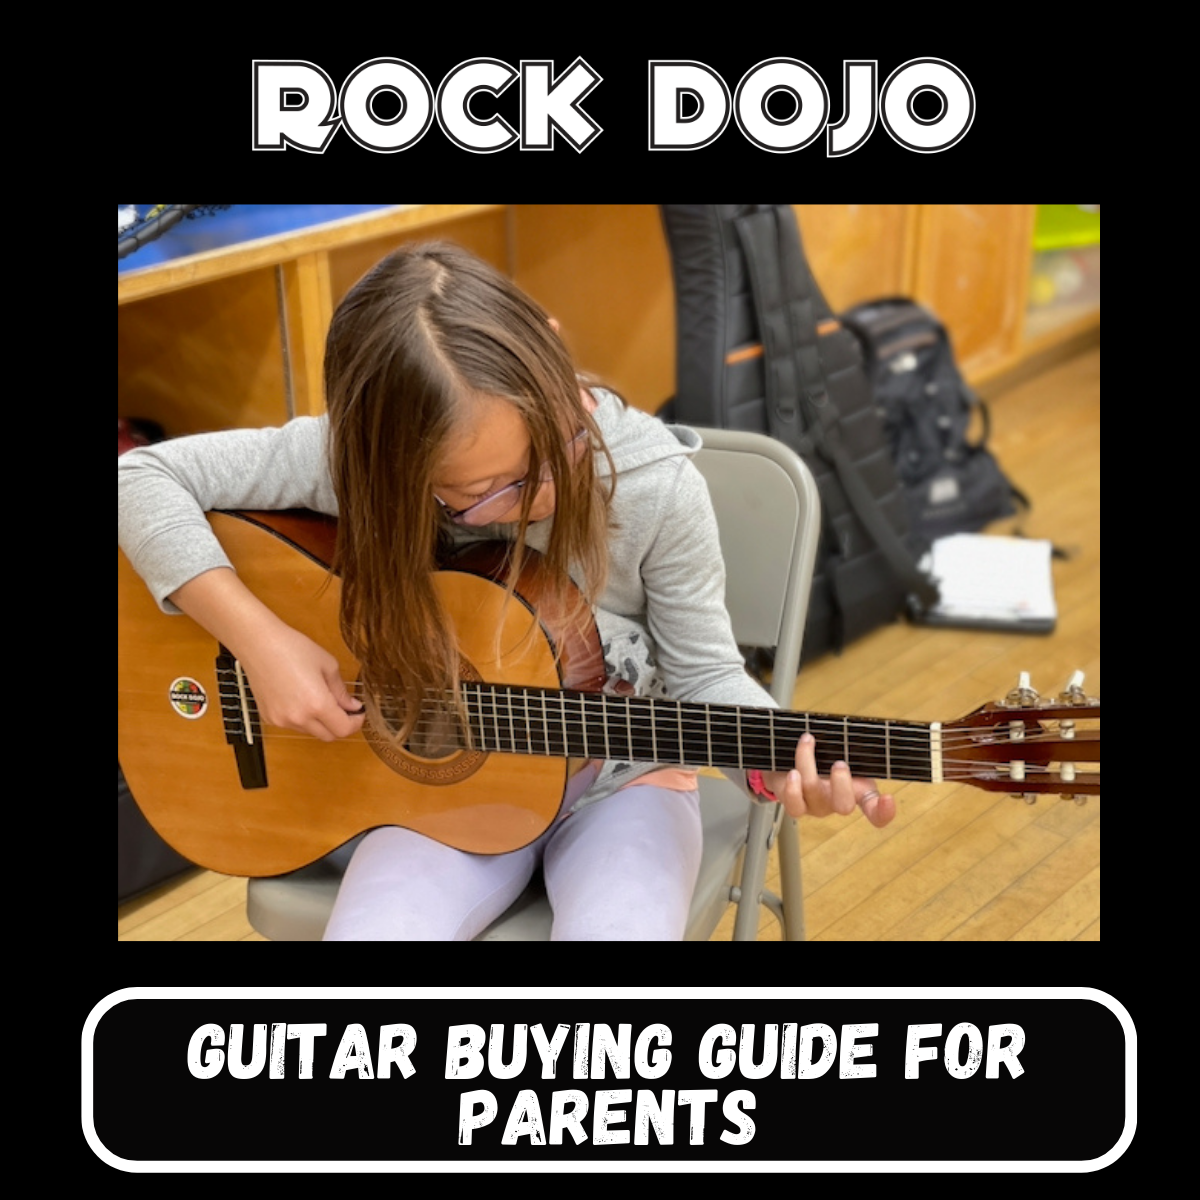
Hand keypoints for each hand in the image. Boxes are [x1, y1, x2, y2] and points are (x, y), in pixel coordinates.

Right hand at [238, 623, 365, 742]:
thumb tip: (352, 706)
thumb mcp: (328, 665)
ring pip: (311, 732)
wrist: (258, 643)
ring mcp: (281, 720)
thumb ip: (342, 691)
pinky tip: (300, 698)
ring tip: (319, 698)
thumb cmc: (292, 648)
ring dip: (321, 722)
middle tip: (344, 708)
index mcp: (317, 704)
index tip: (358, 714)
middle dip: (340, 724)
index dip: (356, 723)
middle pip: (329, 736)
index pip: (344, 730)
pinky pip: (293, 725)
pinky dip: (302, 718)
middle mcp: (298, 717)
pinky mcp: (269, 718)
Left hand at [761, 733, 895, 827]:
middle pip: (844, 806)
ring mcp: (816, 807)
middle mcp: (837, 802)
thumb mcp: (842, 750)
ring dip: (808, 763)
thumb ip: (850, 746)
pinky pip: (794, 806)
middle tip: (839, 763)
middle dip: (841, 784)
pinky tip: (792, 773)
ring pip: (813, 791)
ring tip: (808, 741)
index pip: (875, 810)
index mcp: (858, 792)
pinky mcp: (795, 806)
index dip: (884, 811)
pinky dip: (792, 788)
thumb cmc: (824, 756)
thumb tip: (855, 729)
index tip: (888, 798)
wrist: (791, 763)